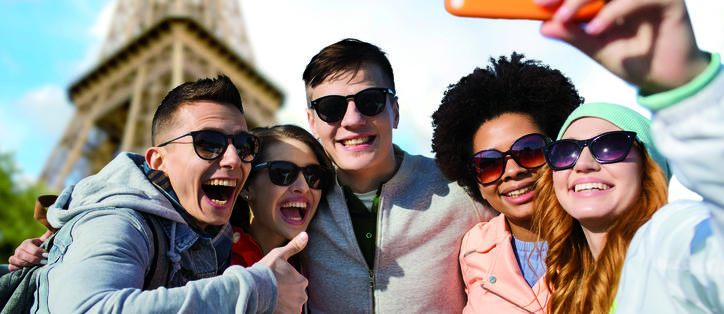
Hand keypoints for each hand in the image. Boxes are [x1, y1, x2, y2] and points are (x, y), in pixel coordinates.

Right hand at [8, 230, 51, 270]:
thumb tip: (52, 230)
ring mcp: (14, 257)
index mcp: (26, 243)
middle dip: (34, 259)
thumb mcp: (45, 242)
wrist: (36, 257)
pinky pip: (11, 267)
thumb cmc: (42, 249)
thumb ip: (48, 237)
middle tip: (44, 262)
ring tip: (37, 266)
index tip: (47, 255)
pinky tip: (27, 270)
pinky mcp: (12, 265)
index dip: (38, 251)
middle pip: (21, 254)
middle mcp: (18, 249)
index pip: (28, 246)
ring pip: (15, 260)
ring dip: (27, 264)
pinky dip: (17, 269)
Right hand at [258, 232, 307, 313]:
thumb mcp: (279, 255)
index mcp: (301, 281)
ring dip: (284, 303)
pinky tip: (273, 306)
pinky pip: (288, 313)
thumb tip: (306, 234)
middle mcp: (302, 295)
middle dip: (286, 294)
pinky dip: (282, 311)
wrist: (253, 290)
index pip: (296, 283)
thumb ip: (294, 246)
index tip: (275, 281)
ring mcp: (296, 307)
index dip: (285, 282)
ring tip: (272, 298)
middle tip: (272, 290)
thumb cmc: (265, 271)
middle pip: (295, 295)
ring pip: (291, 305)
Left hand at [534, 0, 708, 92]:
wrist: (666, 80)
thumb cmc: (633, 59)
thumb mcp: (595, 47)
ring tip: (565, 18)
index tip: (537, 3)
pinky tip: (595, 29)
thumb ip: (572, 34)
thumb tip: (543, 26)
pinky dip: (613, 12)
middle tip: (545, 5)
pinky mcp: (669, 0)